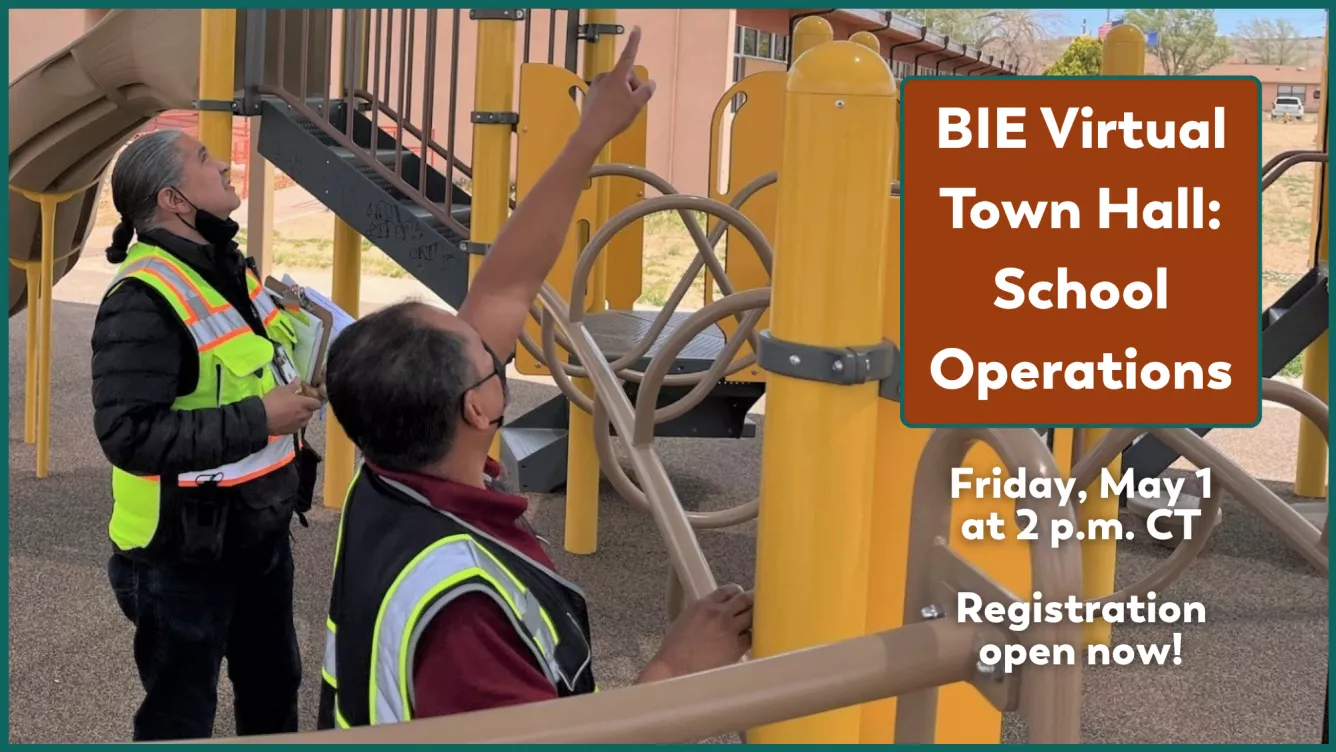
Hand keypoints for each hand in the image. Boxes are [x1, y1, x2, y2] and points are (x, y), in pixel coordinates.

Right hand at [262, 380, 321, 434]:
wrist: (261, 418)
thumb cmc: (273, 401)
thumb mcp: (281, 390)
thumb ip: (292, 385)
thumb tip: (298, 379)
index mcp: (303, 403)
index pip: (317, 404)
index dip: (314, 401)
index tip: (307, 398)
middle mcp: (303, 415)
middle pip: (311, 412)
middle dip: (307, 409)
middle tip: (298, 405)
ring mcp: (298, 424)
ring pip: (305, 420)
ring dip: (302, 417)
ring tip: (293, 413)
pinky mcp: (291, 432)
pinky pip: (297, 427)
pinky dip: (295, 424)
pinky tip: (287, 421)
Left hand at [576, 26, 655, 148]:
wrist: (591, 132)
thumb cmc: (615, 117)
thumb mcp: (636, 105)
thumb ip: (646, 92)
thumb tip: (650, 83)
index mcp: (617, 76)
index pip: (629, 55)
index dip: (634, 42)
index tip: (636, 29)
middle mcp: (605, 76)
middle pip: (626, 76)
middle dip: (632, 86)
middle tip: (633, 105)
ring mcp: (596, 85)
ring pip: (617, 85)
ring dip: (623, 94)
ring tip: (622, 111)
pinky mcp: (591, 95)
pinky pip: (608, 93)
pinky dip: (613, 100)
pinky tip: (612, 113)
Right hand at [643, 584, 752, 680]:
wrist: (676, 669)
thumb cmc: (674, 650)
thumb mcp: (684, 620)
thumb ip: (701, 612)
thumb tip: (710, 614)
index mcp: (704, 605)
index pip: (727, 591)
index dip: (736, 593)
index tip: (739, 596)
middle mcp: (719, 614)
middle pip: (745, 599)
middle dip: (751, 601)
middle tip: (754, 605)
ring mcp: (730, 629)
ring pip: (751, 616)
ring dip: (754, 617)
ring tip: (755, 622)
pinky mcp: (736, 647)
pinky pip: (751, 637)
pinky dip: (752, 636)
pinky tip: (750, 639)